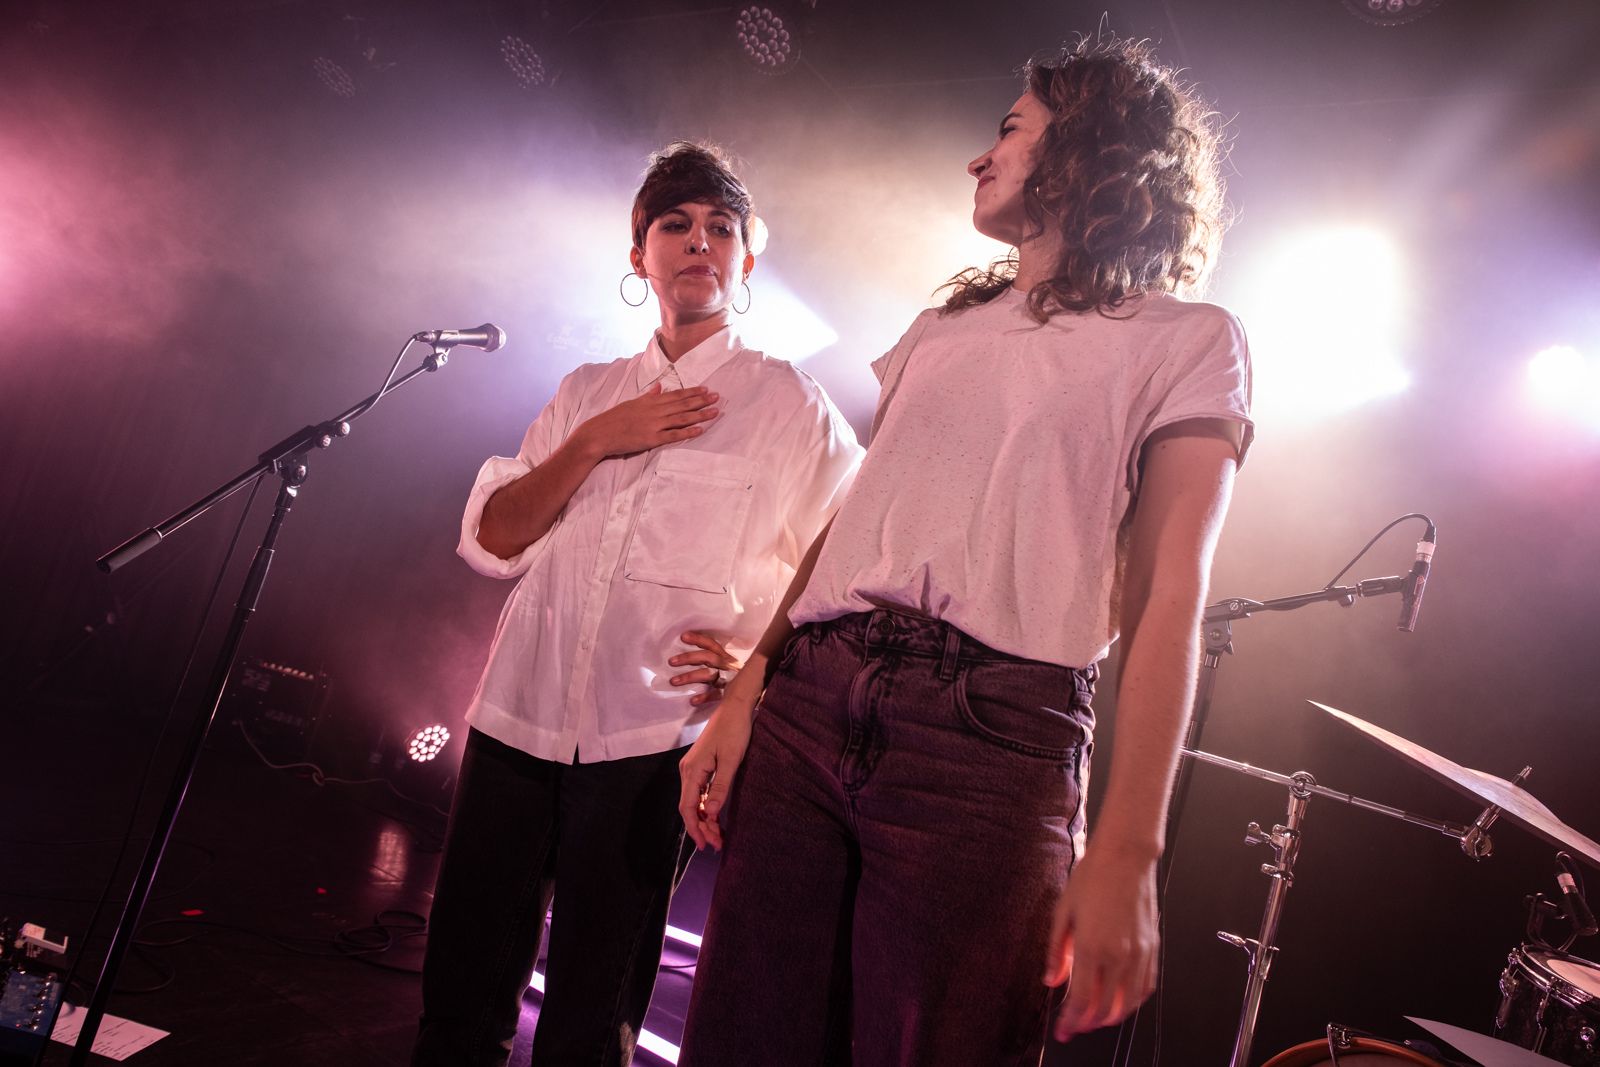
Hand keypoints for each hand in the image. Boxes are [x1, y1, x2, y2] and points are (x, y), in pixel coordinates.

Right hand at [577, 383, 719, 457]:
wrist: (599, 434)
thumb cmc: (613, 419)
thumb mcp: (631, 403)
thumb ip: (647, 396)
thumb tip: (659, 387)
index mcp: (649, 401)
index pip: (675, 395)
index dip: (692, 392)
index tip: (706, 388)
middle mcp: (654, 411)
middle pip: (682, 404)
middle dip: (701, 400)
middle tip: (717, 397)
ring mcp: (653, 425)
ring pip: (681, 418)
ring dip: (699, 414)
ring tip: (715, 411)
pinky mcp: (651, 439)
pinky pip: (672, 435)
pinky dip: (687, 432)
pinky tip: (700, 430)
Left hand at [668, 631, 741, 706]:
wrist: (754, 693)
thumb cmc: (737, 678)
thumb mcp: (727, 666)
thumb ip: (712, 661)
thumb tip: (688, 656)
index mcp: (725, 658)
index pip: (711, 644)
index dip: (698, 639)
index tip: (683, 636)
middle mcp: (727, 665)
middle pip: (708, 657)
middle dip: (689, 658)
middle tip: (671, 661)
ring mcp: (728, 679)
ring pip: (708, 674)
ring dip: (690, 676)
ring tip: (673, 681)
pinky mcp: (730, 694)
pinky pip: (716, 695)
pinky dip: (704, 697)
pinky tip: (692, 701)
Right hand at [677, 695, 755, 850]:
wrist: (735, 707)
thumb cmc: (735, 731)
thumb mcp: (731, 761)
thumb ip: (720, 787)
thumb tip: (713, 814)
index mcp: (692, 771)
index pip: (688, 807)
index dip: (695, 828)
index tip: (706, 845)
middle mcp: (687, 771)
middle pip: (690, 806)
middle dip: (701, 827)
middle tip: (717, 844)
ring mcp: (693, 768)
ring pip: (695, 800)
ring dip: (705, 818)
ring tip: (719, 835)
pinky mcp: (700, 765)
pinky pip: (700, 791)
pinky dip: (707, 806)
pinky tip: (716, 816)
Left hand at [1043, 847, 1159, 1041]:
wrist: (1125, 857)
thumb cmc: (1092, 878)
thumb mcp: (1062, 912)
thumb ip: (1056, 951)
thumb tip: (1051, 979)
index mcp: (1091, 947)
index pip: (1081, 1001)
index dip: (1071, 1021)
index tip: (1062, 1030)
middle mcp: (1118, 955)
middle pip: (1104, 1008)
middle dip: (1088, 1023)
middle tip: (1075, 1025)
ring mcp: (1139, 953)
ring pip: (1128, 1003)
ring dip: (1111, 1017)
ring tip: (1096, 1018)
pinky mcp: (1152, 947)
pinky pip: (1146, 986)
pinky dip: (1133, 1001)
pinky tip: (1122, 1000)